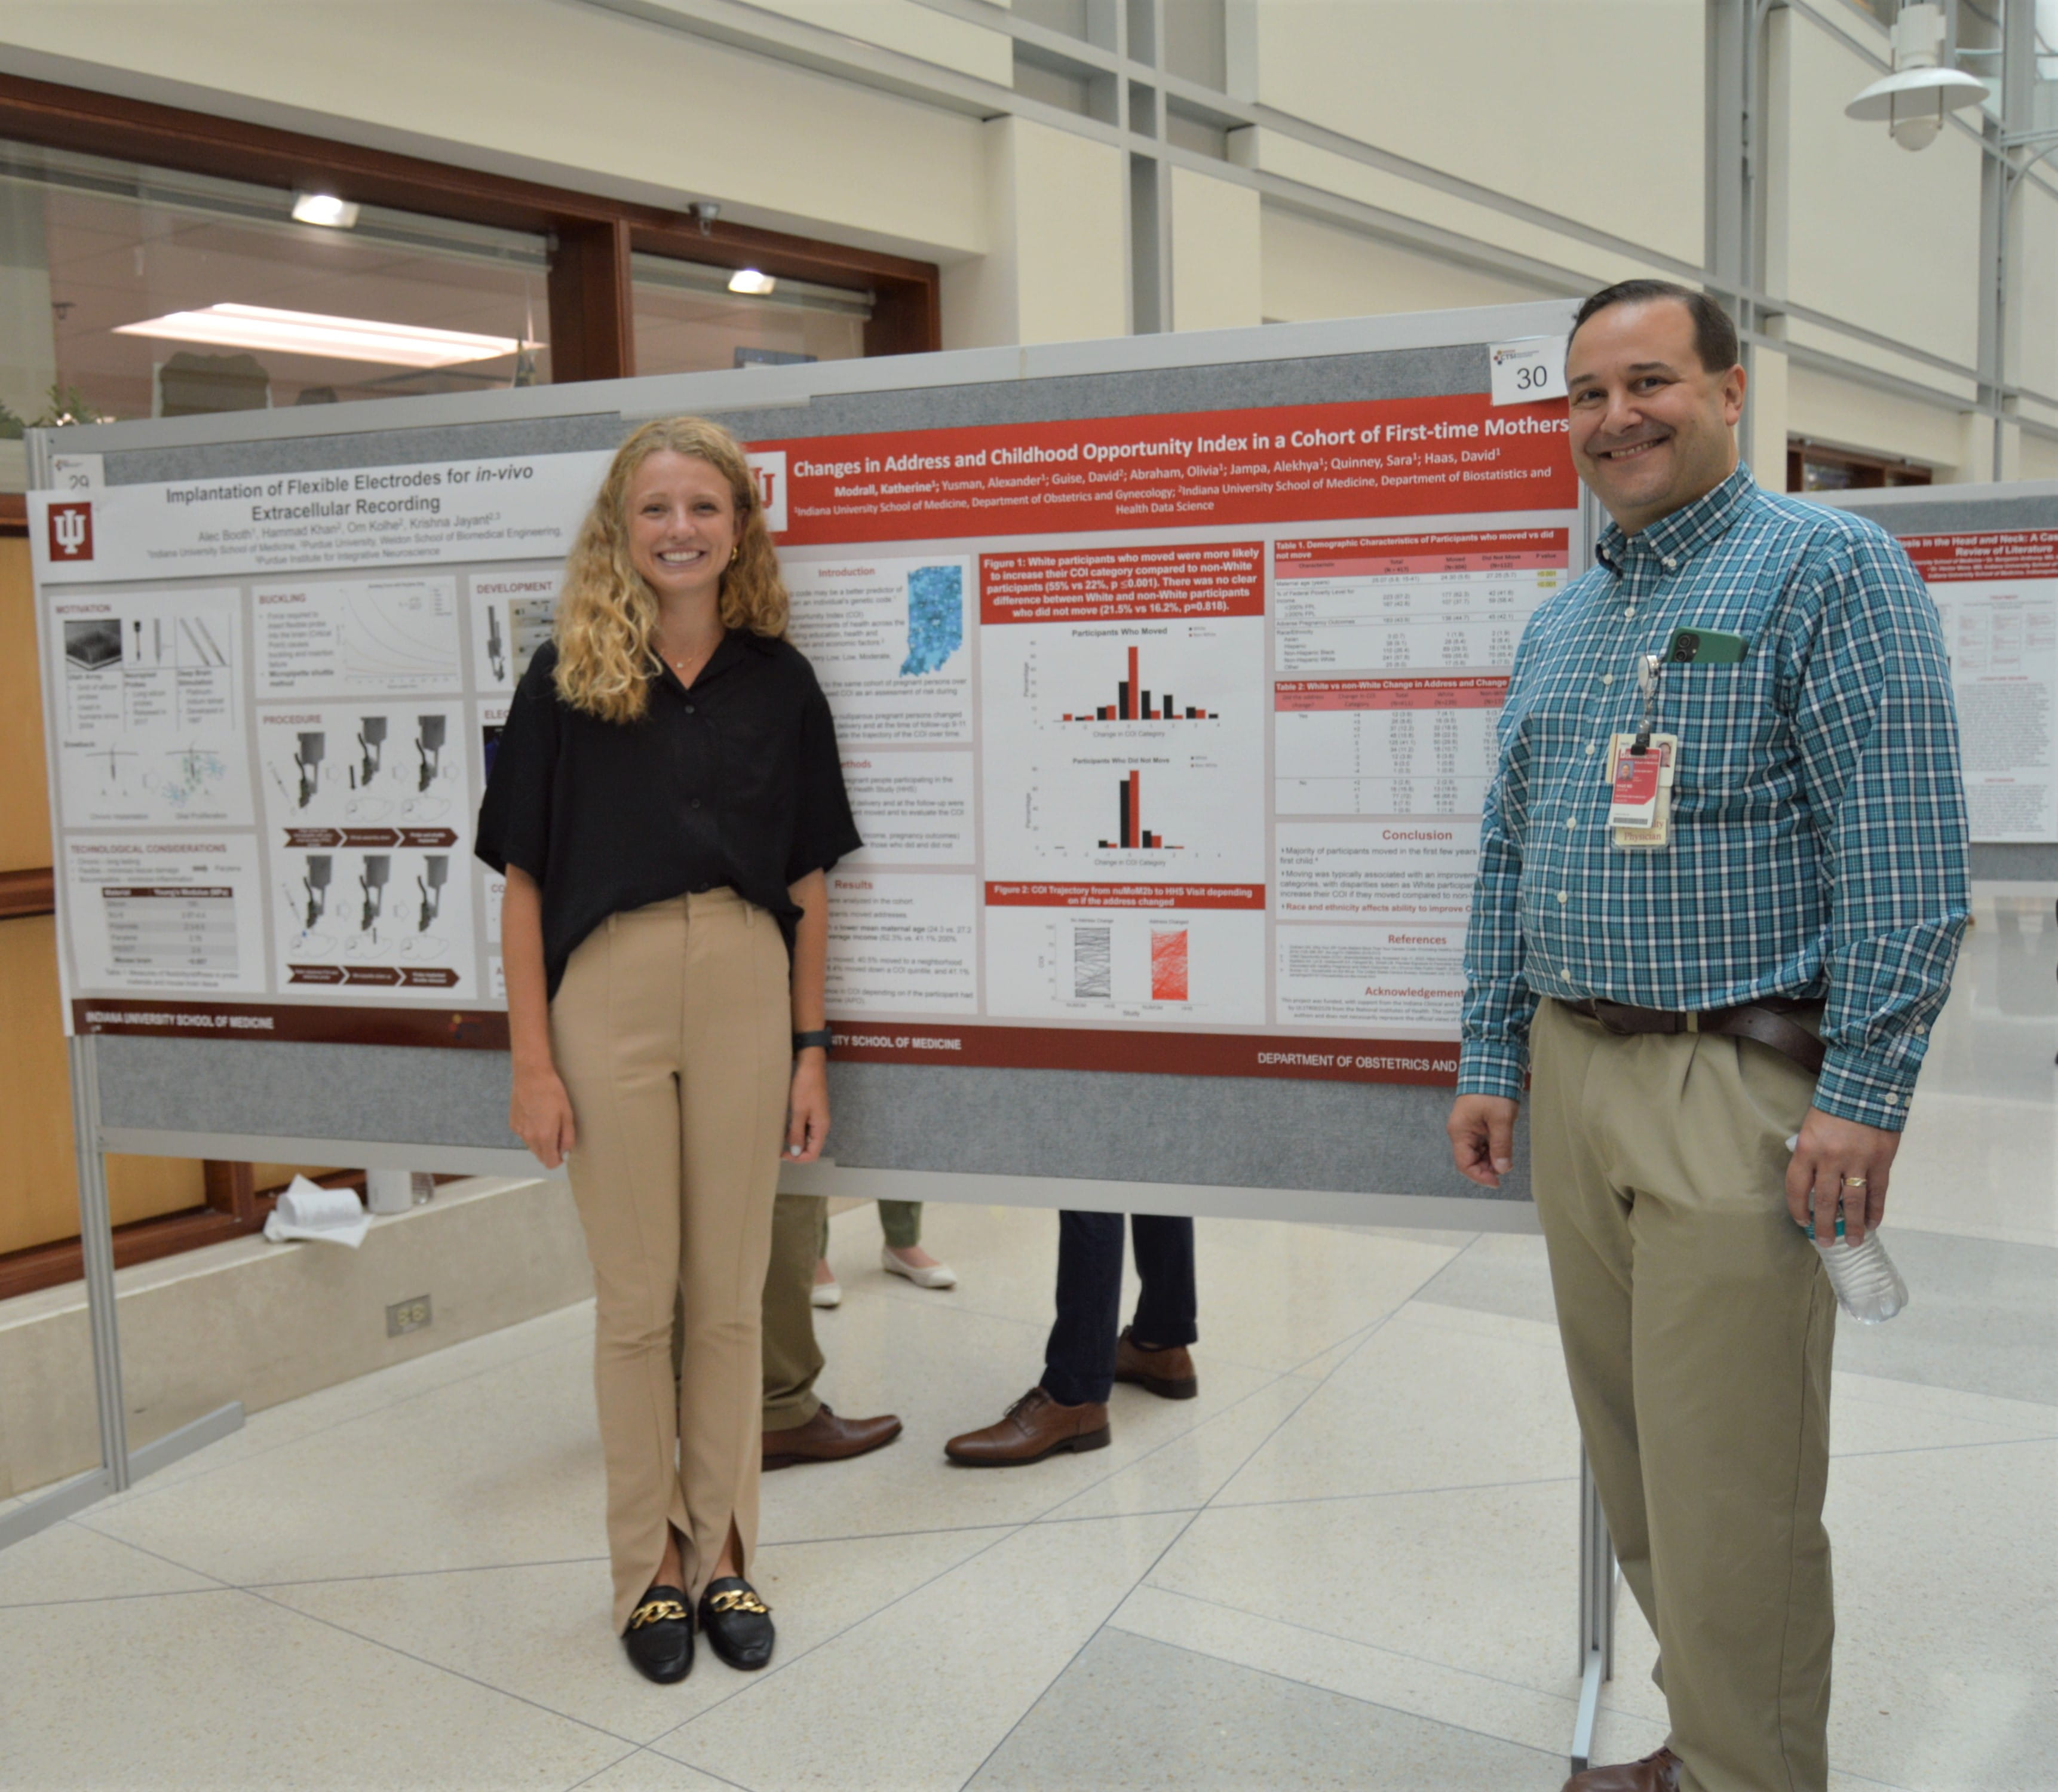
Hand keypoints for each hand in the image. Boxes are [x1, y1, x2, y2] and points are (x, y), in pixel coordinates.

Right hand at [510, 1061, 575, 1168]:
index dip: (558, 1159)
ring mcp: (519, 1131)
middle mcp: (529, 1138)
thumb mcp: (567, 1114)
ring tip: (546, 1121)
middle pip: (540, 1156)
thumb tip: (565, 1150)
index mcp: (544, 1137)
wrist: (531, 1075)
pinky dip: (530, 1131)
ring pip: (531, 1146)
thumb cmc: (553, 1092)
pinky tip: (535, 1116)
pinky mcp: (513, 1123)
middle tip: (557, 1132)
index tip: (563, 1150)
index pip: (550, 1163)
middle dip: (550, 1150)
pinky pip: (524, 1135)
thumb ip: (568, 1136)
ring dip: (540, 1141)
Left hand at [785, 1051, 829, 1162]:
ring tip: (781, 1139)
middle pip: (811, 1148)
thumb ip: (797, 1133)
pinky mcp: (813, 1113)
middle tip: (779, 1148)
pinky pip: (806, 1129)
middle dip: (796, 1151)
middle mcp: (822, 1126)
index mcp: (821, 1127)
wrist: (811, 1066)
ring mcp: (818, 1119)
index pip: (813, 1153)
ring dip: (795, 1142)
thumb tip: (795, 1152)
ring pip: (808, 1139)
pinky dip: (796, 1132)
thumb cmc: (805, 1087)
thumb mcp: (799, 1111)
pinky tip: (786, 1127)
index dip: (798, 1159)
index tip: (782, 1154)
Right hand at [1447, 1095, 1519, 1187]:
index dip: (1480, 1176)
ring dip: (1491, 1159)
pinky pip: (1481, 1144)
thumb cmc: (1493, 1091)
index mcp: (1460, 1132)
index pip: (1464, 1164)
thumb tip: (1502, 1169)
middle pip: (1470, 1160)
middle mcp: (1460, 1132)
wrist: (1492, 1067)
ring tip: (1506, 1157)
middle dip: (1487, 1168)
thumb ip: (1501, 1146)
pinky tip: (1503, 1147)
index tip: (1497, 1182)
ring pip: (1477, 1153)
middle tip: (1506, 1167)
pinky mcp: (1475, 1124)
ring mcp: (1467, 1128)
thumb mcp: (1501, 1120)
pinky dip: (1492, 1149)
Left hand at [1786, 1105, 1898, 1244]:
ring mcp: (1858, 1160)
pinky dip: (1876, 1210)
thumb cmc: (1833, 1109)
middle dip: (1826, 1226)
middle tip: (1827, 1242)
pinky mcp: (1881, 1161)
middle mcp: (1830, 1158)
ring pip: (1854, 1202)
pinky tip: (1873, 1223)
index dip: (1798, 1208)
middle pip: (1826, 1201)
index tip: (1802, 1221)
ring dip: (1854, 1225)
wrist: (1865, 1088)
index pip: (1797, 1187)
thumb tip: (1812, 1185)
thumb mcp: (1811, 1129)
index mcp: (1807, 1149)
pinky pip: (1878, 1192)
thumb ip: (1810, 1156)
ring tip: (1854, 1241)